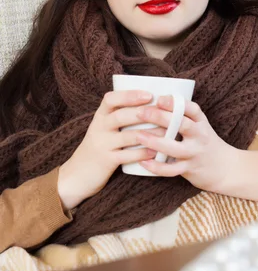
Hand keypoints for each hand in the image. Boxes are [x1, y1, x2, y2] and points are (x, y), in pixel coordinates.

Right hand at [57, 90, 156, 209]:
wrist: (76, 176)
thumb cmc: (99, 148)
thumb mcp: (104, 129)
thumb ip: (121, 117)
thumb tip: (152, 105)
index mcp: (100, 116)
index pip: (110, 99)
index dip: (129, 95)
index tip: (149, 94)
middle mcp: (98, 128)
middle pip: (121, 116)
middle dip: (143, 113)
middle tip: (164, 112)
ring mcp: (101, 145)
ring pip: (128, 136)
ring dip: (150, 133)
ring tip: (168, 131)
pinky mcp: (106, 161)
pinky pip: (127, 155)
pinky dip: (143, 153)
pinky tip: (157, 151)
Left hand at [135, 96, 239, 192]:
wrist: (226, 168)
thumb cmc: (205, 143)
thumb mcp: (200, 126)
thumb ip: (182, 117)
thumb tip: (153, 103)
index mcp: (201, 122)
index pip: (191, 108)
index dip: (175, 103)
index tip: (159, 98)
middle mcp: (200, 136)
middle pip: (182, 124)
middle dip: (161, 117)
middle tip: (141, 112)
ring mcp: (195, 153)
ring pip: (175, 148)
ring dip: (155, 142)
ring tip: (138, 135)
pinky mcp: (190, 169)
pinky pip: (171, 170)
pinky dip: (156, 166)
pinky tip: (143, 161)